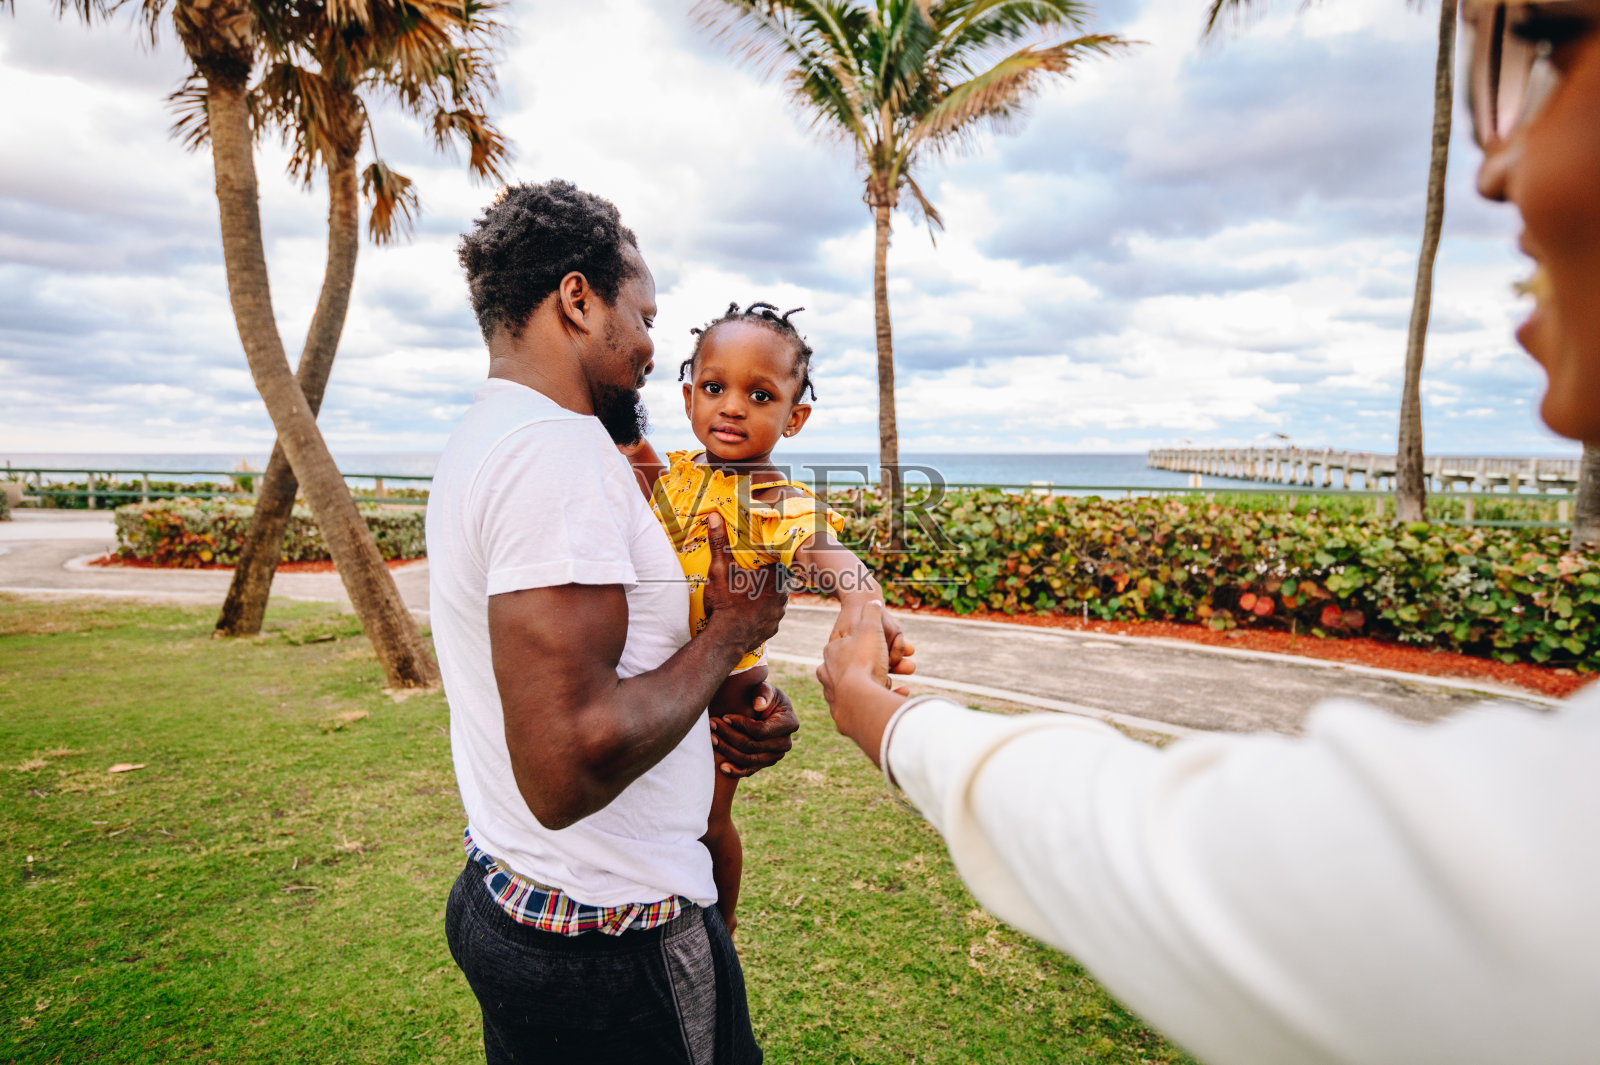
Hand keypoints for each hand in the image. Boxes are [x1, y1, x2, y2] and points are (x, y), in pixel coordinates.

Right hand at [701, 512, 787, 656]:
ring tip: (750, 592)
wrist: (725, 638)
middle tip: (753, 573)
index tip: (761, 557)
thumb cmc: (725, 602)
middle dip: (768, 576)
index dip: (771, 558)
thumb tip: (714, 517)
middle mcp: (782, 595)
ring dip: (767, 595)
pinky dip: (762, 612)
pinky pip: (771, 615)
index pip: (781, 561)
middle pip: (780, 579)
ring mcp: (779, 613)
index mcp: (774, 577)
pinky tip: (750, 610)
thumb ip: (720, 543)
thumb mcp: (719, 569)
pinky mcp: (773, 628)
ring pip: (777, 598)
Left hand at [710, 681, 798, 777]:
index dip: (741, 725)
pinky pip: (749, 770)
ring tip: (712, 738)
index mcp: (789, 723)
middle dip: (729, 736)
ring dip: (728, 751)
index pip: (761, 731)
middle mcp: (785, 743)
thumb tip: (759, 706)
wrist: (763, 708)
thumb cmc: (764, 695)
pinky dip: (735, 771)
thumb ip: (763, 693)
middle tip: (712, 725)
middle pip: (753, 747)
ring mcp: (775, 756)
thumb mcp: (766, 689)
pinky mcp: (764, 763)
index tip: (725, 716)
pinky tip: (722, 767)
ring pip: (749, 760)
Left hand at [817, 600, 907, 766]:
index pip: (854, 646)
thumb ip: (872, 613)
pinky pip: (867, 708)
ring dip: (887, 686)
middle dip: (888, 669)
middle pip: (863, 669)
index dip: (877, 646)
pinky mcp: (844, 717)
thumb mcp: (871, 629)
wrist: (857, 702)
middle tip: (909, 669)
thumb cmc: (864, 661)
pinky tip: (898, 700)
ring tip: (904, 689)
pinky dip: (883, 702)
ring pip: (865, 689)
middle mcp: (829, 676)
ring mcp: (835, 697)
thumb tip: (873, 601)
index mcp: (832, 654)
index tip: (893, 650)